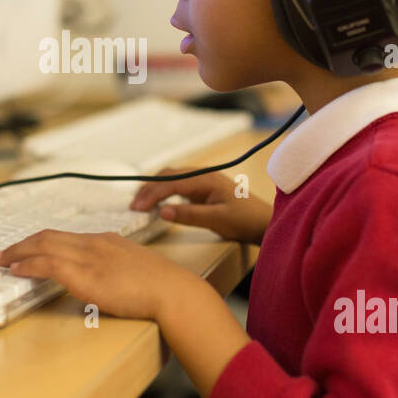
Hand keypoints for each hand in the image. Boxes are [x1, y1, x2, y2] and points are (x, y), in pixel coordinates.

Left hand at [0, 229, 199, 321]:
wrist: (171, 291)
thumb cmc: (160, 287)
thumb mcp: (134, 270)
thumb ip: (115, 272)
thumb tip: (105, 284)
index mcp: (105, 241)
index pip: (65, 236)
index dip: (42, 242)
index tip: (29, 248)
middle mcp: (93, 243)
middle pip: (48, 236)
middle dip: (23, 244)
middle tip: (5, 253)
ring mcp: (88, 257)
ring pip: (43, 246)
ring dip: (18, 252)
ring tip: (3, 260)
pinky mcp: (84, 274)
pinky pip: (47, 263)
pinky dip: (28, 265)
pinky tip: (17, 270)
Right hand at [129, 167, 271, 245]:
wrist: (264, 222)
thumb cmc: (245, 220)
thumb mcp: (217, 220)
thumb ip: (189, 215)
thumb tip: (162, 211)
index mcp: (206, 179)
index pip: (171, 182)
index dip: (152, 194)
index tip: (137, 208)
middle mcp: (203, 175)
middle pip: (168, 176)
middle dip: (148, 188)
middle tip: (134, 206)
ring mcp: (203, 180)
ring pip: (172, 178)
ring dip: (155, 188)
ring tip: (140, 202)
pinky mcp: (204, 188)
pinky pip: (178, 184)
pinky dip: (164, 190)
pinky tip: (158, 200)